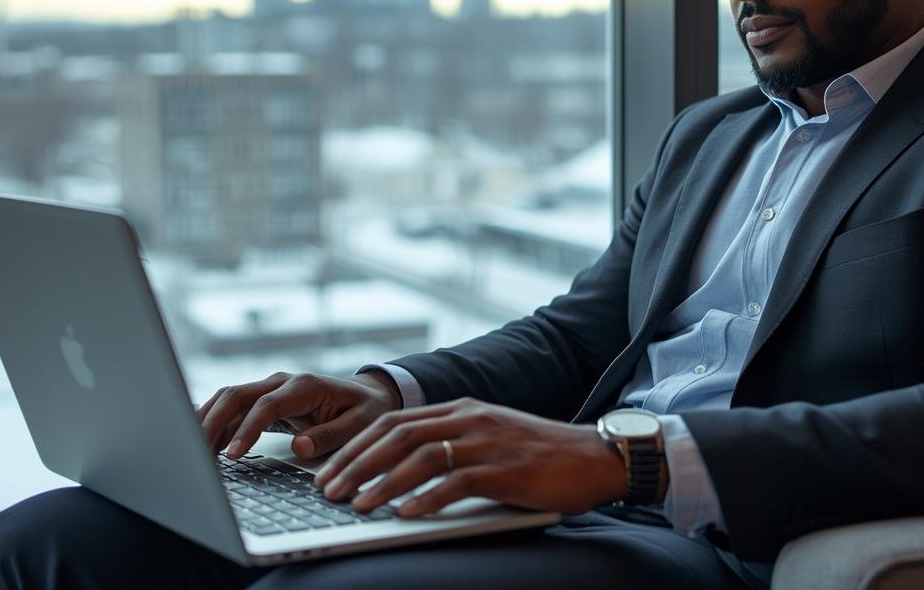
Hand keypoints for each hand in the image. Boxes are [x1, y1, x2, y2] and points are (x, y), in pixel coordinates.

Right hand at [196, 371, 402, 458]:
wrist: (368, 393)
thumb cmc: (365, 409)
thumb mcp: (359, 424)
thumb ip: (330, 435)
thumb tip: (299, 447)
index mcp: (304, 386)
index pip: (266, 405)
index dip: (247, 430)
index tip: (234, 455)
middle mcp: (281, 382)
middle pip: (235, 395)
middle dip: (213, 422)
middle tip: (198, 454)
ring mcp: (270, 388)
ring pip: (228, 398)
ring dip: (208, 421)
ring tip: (195, 452)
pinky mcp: (264, 399)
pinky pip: (233, 408)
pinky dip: (216, 423)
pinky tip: (204, 443)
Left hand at [313, 398, 627, 517]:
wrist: (595, 456)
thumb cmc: (540, 454)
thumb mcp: (489, 439)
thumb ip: (451, 446)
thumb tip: (402, 473)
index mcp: (461, 409)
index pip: (393, 420)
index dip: (356, 444)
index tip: (328, 468)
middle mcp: (469, 419)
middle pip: (397, 436)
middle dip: (357, 463)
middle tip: (329, 490)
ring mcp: (487, 442)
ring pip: (421, 457)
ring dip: (383, 482)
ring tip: (358, 506)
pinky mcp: (506, 469)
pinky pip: (458, 482)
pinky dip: (428, 498)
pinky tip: (407, 514)